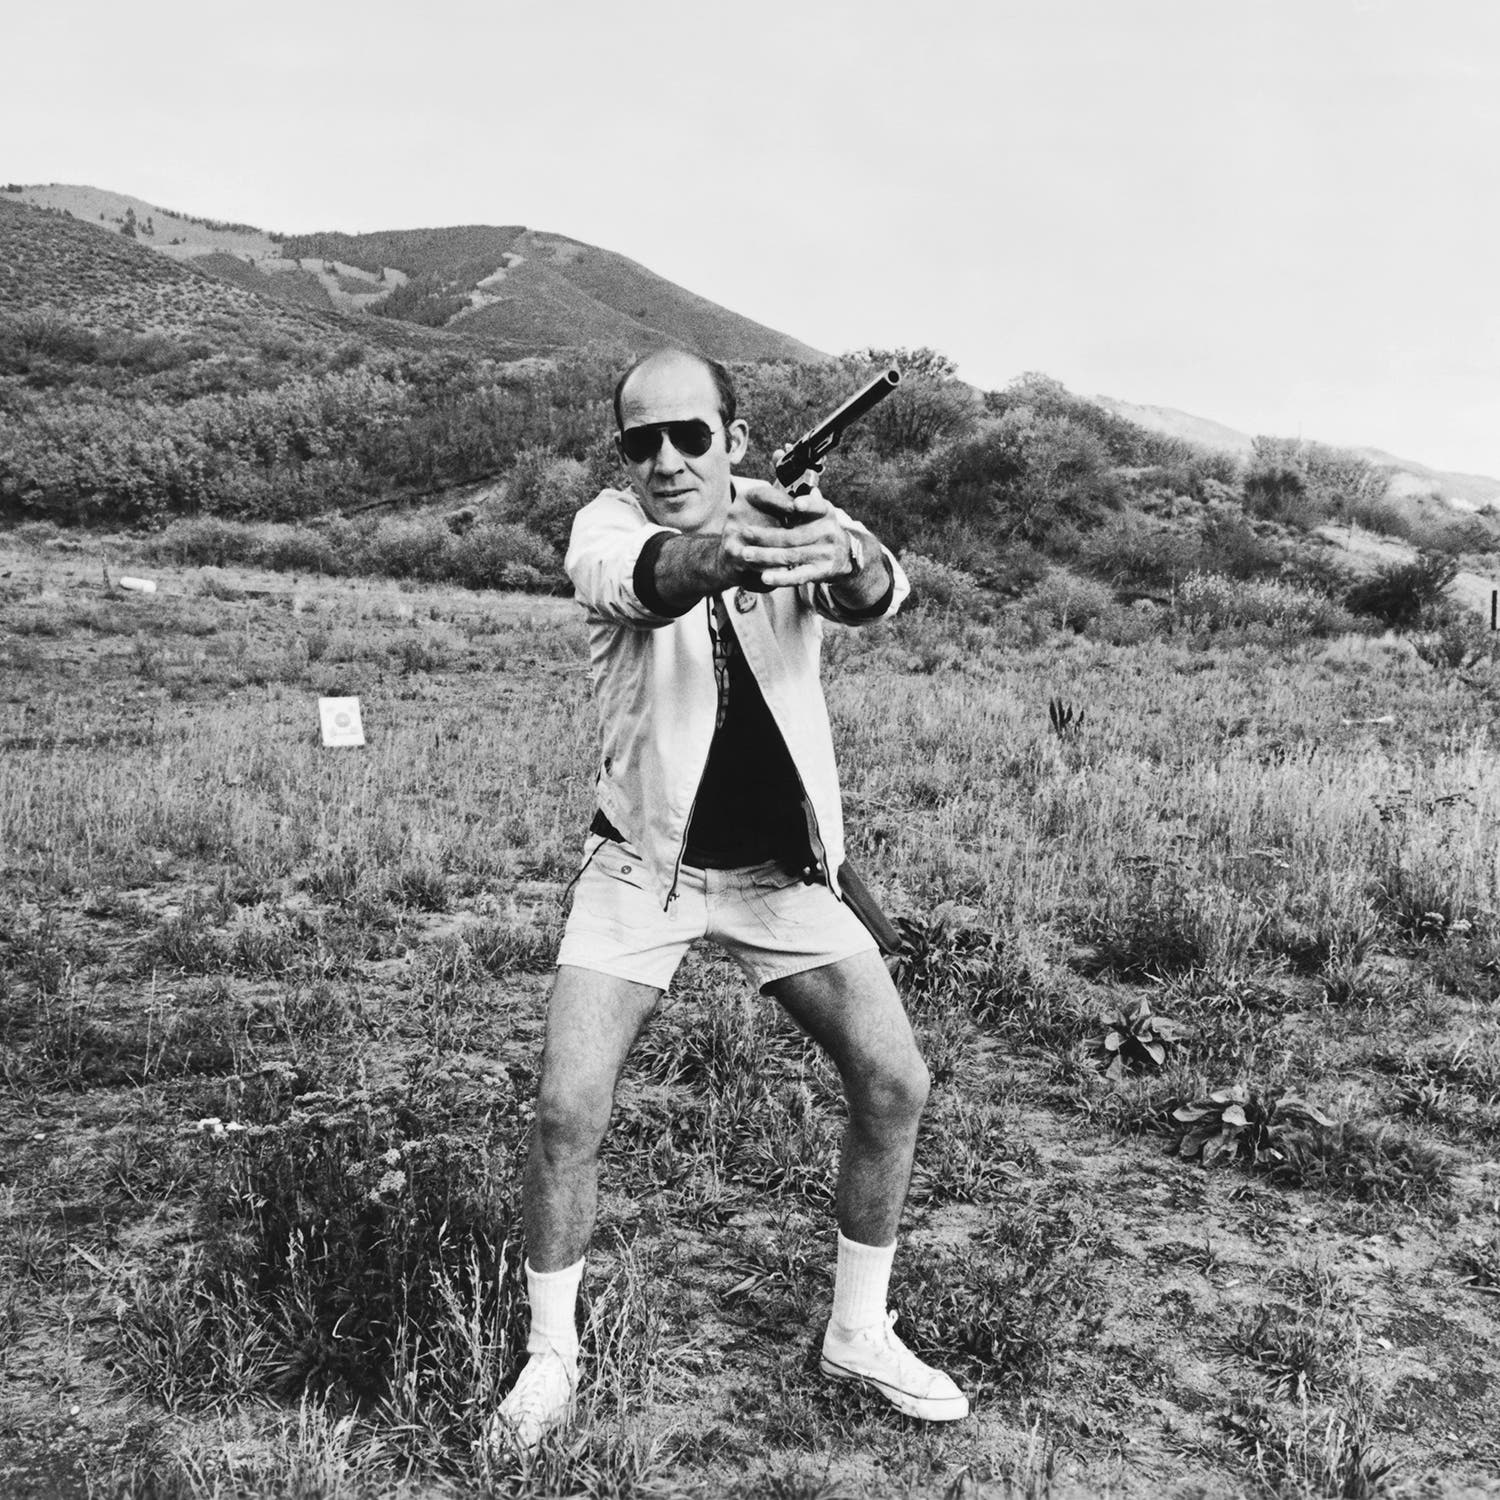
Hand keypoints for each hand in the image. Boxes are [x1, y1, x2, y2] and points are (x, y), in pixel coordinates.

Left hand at [720, 471, 854, 589]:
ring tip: (745, 554)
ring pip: (791, 556)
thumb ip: (795, 482)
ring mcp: (825, 554)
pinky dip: (780, 577)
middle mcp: (828, 533)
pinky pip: (798, 576)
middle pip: (793, 535)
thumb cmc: (820, 524)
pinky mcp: (820, 572)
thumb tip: (779, 452)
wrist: (846, 555)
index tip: (795, 504)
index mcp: (825, 513)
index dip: (808, 504)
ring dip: (766, 556)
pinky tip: (764, 577)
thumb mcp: (814, 504)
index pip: (819, 506)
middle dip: (767, 535)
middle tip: (745, 533)